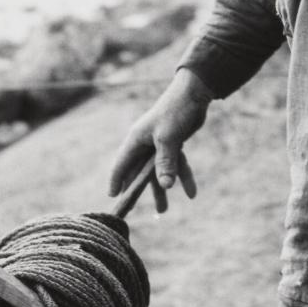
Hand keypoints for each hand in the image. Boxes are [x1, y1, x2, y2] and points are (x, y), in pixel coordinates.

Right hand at [108, 69, 210, 210]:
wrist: (194, 94)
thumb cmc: (175, 112)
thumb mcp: (169, 139)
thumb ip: (166, 163)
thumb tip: (165, 186)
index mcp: (136, 141)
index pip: (121, 166)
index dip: (116, 182)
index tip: (113, 198)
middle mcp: (144, 144)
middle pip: (139, 173)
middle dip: (139, 192)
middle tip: (133, 212)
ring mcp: (158, 145)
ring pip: (158, 172)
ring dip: (162, 189)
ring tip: (163, 211)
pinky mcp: (172, 144)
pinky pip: (176, 164)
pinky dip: (183, 177)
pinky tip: (192, 193)